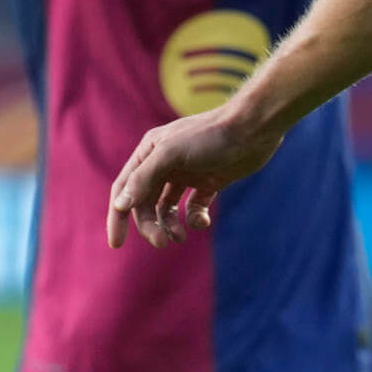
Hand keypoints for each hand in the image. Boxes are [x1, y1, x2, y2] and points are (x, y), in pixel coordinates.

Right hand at [106, 104, 282, 249]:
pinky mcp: (209, 182)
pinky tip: (203, 221)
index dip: (117, 217)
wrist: (254, 128)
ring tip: (179, 237)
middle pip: (145, 203)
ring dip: (169, 226)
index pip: (124, 189)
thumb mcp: (172, 153)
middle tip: (162, 242)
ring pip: (167, 209)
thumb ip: (144, 178)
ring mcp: (187, 174)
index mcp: (150, 152)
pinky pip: (193, 208)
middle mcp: (165, 163)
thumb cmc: (211, 135)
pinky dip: (194, 218)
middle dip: (150, 225)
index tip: (116, 244)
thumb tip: (120, 205)